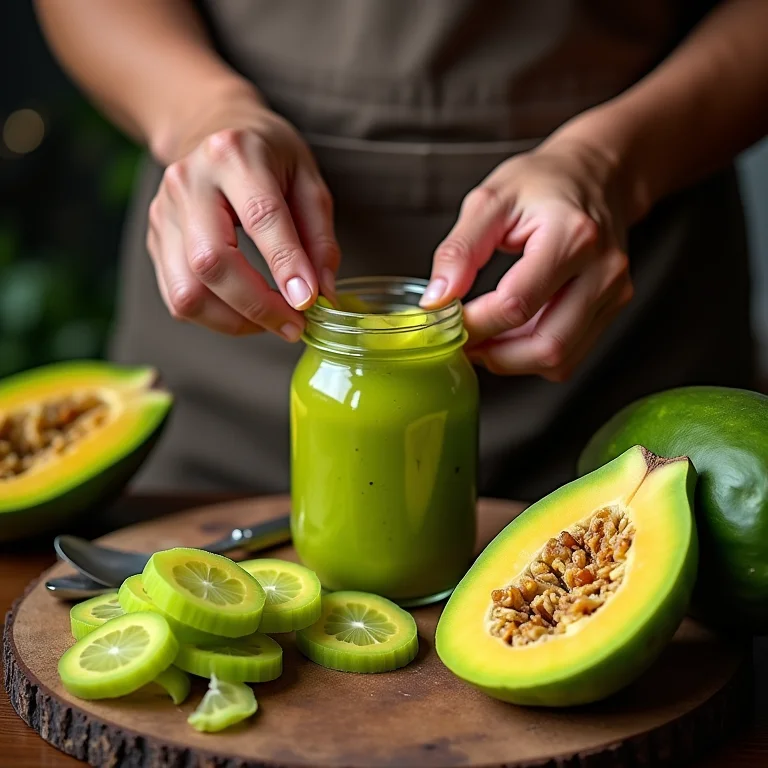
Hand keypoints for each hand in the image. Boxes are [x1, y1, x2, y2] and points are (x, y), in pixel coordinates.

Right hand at [146, 98, 338, 339]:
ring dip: (235, 321)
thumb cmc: (267, 156)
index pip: (260, 217)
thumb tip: (323, 295)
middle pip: (212, 261)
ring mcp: (163, 212)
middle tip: (294, 325)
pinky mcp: (154, 240)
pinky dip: (215, 318)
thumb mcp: (307, 179)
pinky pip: (178, 298)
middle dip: (257, 306)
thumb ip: (319, 238)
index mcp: (234, 154)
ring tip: (271, 321)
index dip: (286, 265)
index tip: (309, 302)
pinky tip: (244, 312)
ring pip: (188, 291)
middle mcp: (188, 181)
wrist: (210, 128)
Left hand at [421, 136, 633, 381]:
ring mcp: (613, 293)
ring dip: (513, 360)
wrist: (596, 174)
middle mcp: (601, 271)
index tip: (448, 319)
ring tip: (486, 336)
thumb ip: (459, 251)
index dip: (476, 323)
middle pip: (547, 346)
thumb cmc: (544, 182)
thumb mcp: (490, 201)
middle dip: (496, 354)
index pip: (516, 305)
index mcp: (572, 237)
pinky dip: (532, 354)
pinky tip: (511, 333)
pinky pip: (570, 354)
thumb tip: (436, 300)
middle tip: (464, 341)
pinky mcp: (612, 309)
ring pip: (560, 359)